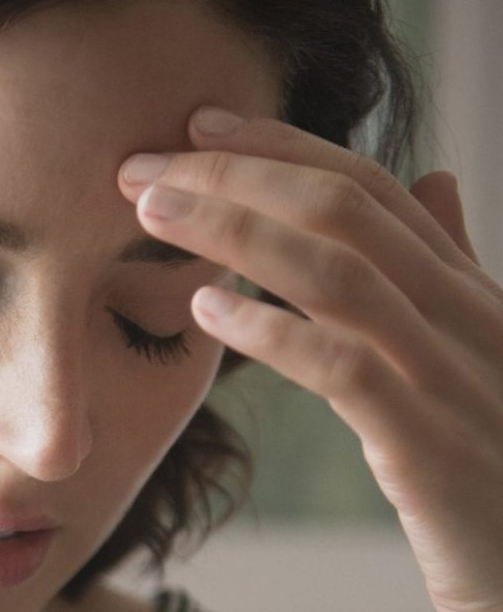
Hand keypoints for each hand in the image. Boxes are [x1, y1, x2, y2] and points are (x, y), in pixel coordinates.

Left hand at [117, 106, 502, 611]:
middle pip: (346, 213)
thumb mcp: (475, 361)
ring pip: (341, 272)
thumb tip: (435, 182)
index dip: (282, 149)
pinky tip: (206, 312)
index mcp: (470, 298)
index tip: (197, 127)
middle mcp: (467, 322)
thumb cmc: (496, 484)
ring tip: (153, 215)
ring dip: (236, 233)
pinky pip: (347, 367)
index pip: (372, 191)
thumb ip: (450, 273)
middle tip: (143, 165)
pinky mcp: (431, 448)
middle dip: (239, 177)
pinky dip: (272, 329)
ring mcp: (454, 380)